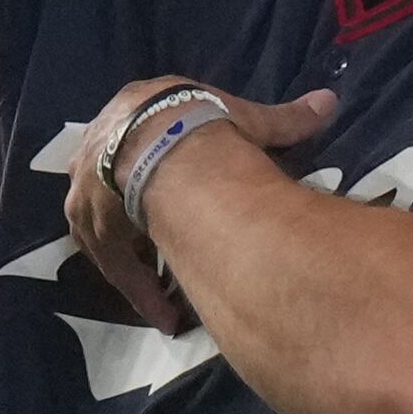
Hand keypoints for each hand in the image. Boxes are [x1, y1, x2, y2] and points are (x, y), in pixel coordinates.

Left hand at [67, 77, 336, 331]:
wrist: (167, 148)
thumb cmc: (206, 127)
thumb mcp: (250, 120)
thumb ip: (285, 118)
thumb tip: (328, 101)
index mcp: (132, 108)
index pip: (143, 144)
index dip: (164, 174)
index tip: (183, 199)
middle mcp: (97, 145)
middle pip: (119, 188)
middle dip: (142, 219)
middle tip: (169, 248)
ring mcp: (84, 187)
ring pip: (110, 231)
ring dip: (139, 260)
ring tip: (169, 296)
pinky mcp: (87, 225)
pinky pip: (113, 263)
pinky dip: (138, 287)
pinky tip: (162, 312)